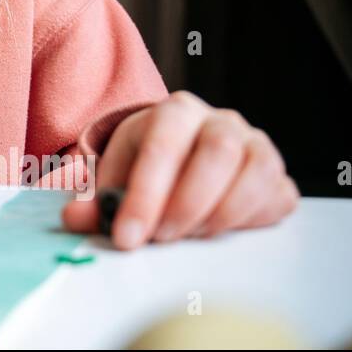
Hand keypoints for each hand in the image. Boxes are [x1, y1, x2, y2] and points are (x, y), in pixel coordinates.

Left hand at [61, 90, 299, 249]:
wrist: (182, 155)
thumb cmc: (146, 166)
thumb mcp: (115, 176)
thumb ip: (95, 200)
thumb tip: (73, 219)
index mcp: (174, 112)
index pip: (162, 147)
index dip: (144, 196)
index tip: (126, 238)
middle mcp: (220, 120)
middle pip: (217, 152)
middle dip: (186, 204)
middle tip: (160, 239)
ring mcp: (255, 144)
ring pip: (254, 171)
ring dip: (220, 214)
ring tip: (188, 236)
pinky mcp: (277, 174)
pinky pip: (278, 195)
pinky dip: (250, 220)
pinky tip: (219, 231)